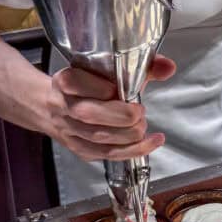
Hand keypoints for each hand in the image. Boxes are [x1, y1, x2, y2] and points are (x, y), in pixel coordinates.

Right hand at [46, 55, 175, 160]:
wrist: (53, 106)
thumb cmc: (86, 85)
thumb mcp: (107, 70)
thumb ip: (140, 67)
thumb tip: (168, 67)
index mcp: (65, 81)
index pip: (74, 83)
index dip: (100, 87)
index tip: (117, 88)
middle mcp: (64, 106)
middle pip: (88, 114)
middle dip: (120, 116)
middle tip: (139, 112)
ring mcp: (70, 130)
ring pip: (97, 137)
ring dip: (128, 135)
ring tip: (144, 127)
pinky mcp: (80, 148)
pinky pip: (105, 154)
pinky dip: (131, 151)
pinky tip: (150, 143)